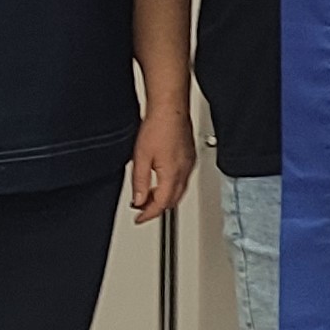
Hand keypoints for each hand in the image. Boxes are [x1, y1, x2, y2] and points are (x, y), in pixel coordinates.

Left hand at [131, 104, 197, 222]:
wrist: (170, 109)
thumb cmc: (158, 128)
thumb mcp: (141, 158)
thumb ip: (140, 183)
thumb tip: (139, 201)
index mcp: (172, 174)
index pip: (161, 204)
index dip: (148, 215)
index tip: (139, 219)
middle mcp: (184, 171)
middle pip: (173, 200)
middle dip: (157, 208)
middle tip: (142, 210)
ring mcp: (189, 164)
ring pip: (179, 191)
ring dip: (164, 198)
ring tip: (148, 197)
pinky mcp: (190, 157)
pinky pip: (183, 179)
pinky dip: (171, 186)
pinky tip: (161, 181)